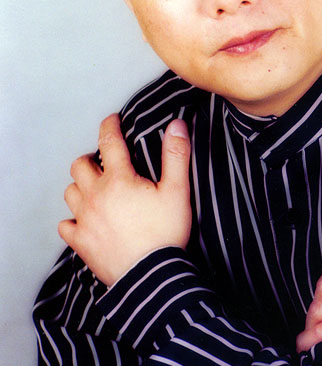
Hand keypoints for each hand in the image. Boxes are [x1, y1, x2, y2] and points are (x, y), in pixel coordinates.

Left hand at [58, 114, 191, 285]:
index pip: (109, 142)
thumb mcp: (178, 191)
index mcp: (118, 180)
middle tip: (104, 161)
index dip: (109, 126)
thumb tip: (176, 125)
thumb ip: (176, 155)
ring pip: (70, 192)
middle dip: (91, 158)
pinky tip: (85, 220)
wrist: (151, 278)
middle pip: (80, 166)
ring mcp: (85, 220)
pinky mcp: (81, 242)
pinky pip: (66, 225)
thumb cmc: (165, 233)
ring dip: (81, 185)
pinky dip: (73, 218)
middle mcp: (95, 196)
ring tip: (95, 188)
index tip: (112, 119)